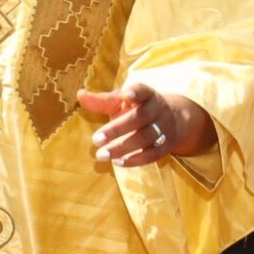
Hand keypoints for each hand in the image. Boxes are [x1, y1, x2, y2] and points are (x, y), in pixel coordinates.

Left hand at [78, 81, 211, 168]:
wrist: (173, 119)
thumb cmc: (138, 108)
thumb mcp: (123, 102)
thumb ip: (103, 100)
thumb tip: (80, 95)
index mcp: (147, 95)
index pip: (143, 91)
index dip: (136, 93)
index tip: (126, 95)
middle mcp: (158, 110)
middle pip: (140, 118)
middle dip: (117, 129)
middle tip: (95, 140)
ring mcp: (164, 128)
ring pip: (146, 138)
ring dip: (123, 148)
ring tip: (102, 155)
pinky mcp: (166, 145)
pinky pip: (153, 154)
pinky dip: (135, 159)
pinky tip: (118, 162)